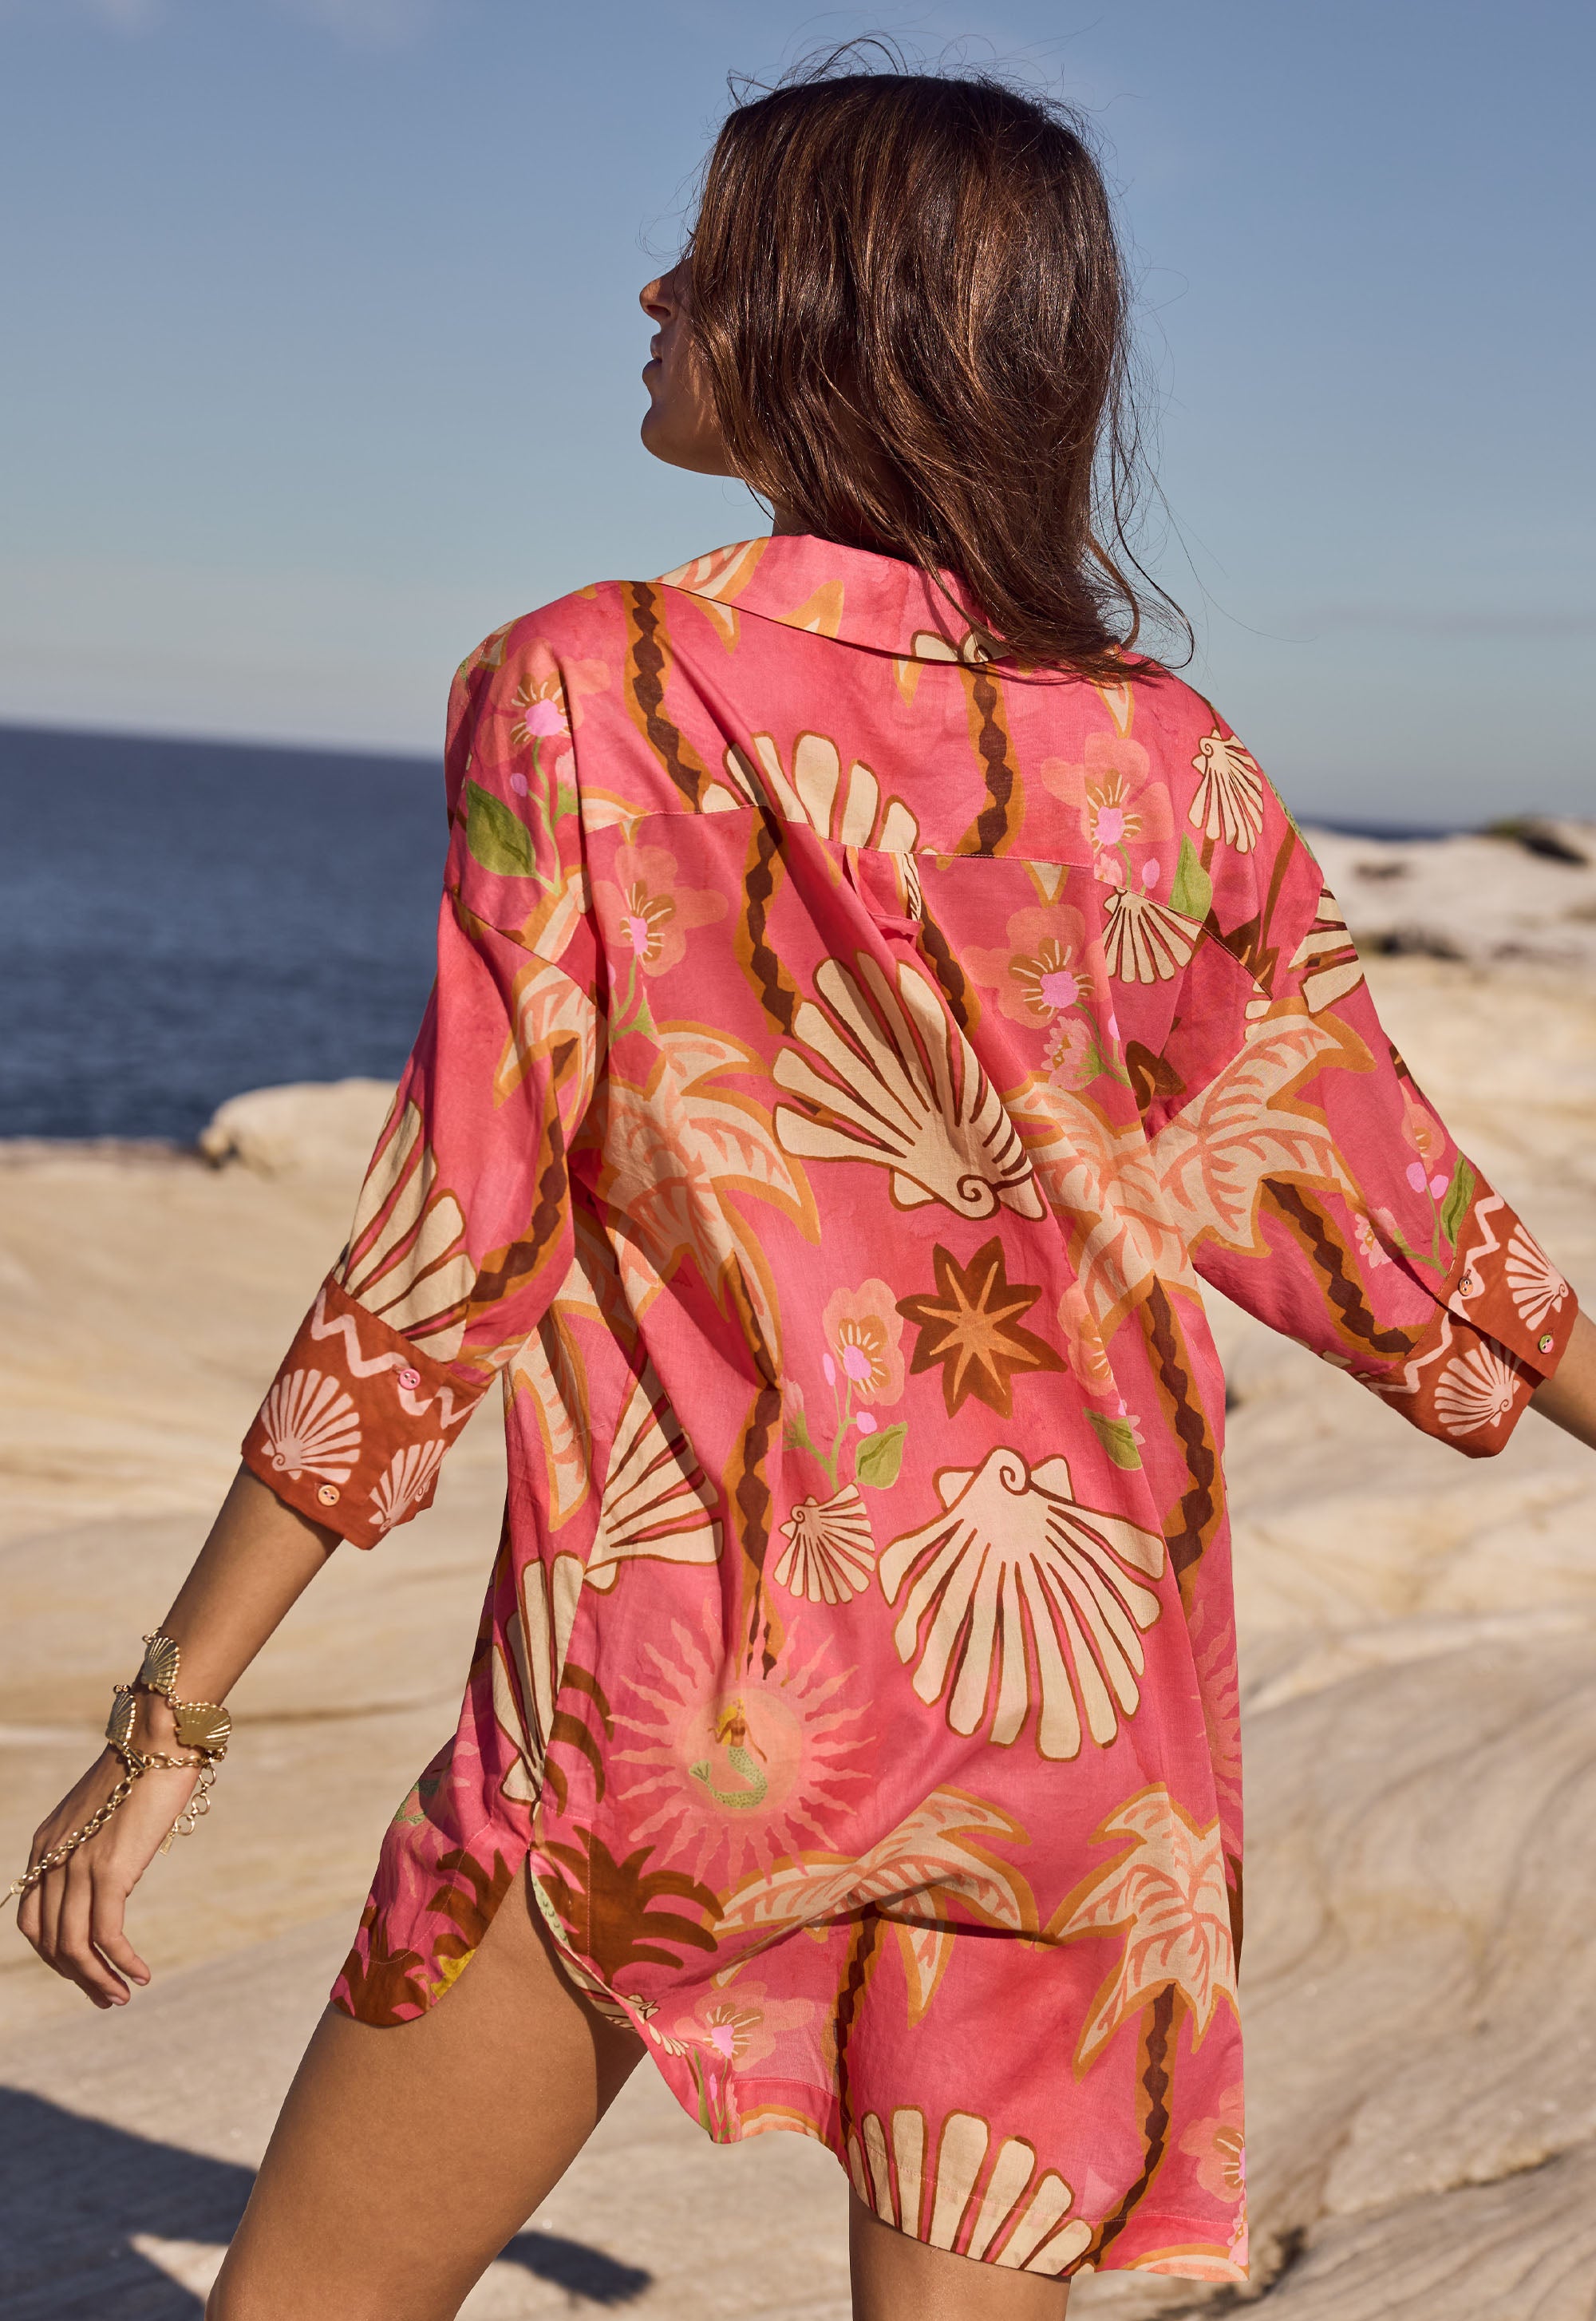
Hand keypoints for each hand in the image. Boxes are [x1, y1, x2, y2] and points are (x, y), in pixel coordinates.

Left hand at [15, 1731, 199, 2008]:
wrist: (158, 1734)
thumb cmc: (144, 1766)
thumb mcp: (106, 1812)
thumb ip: (98, 1845)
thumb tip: (115, 1875)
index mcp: (46, 1844)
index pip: (33, 1919)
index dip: (55, 1955)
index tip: (86, 1971)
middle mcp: (51, 1858)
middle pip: (48, 1940)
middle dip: (76, 1977)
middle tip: (107, 1997)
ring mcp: (76, 1864)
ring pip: (73, 1946)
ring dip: (98, 1980)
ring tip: (122, 1996)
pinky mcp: (108, 1869)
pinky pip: (106, 1934)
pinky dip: (121, 1962)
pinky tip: (141, 1973)